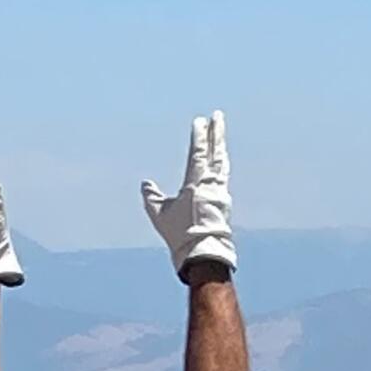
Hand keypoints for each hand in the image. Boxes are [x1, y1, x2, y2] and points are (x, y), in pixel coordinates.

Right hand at [141, 111, 236, 280]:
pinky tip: (219, 169)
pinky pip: (223, 180)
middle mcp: (212, 184)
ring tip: (220, 139)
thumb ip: (152, 197)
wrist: (204, 255)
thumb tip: (145, 184)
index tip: (200, 121)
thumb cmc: (180, 235)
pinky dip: (220, 169)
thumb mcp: (160, 215)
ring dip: (220, 149)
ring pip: (222, 165)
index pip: (199, 152)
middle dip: (217, 133)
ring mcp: (221, 194)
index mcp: (197, 182)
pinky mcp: (224, 204)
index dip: (199, 135)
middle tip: (218, 116)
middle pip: (216, 152)